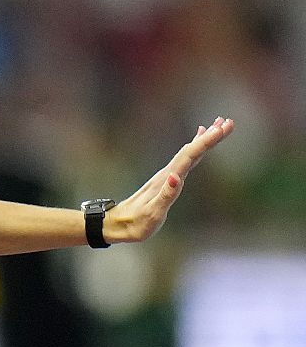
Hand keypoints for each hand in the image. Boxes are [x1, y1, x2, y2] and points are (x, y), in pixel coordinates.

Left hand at [104, 116, 234, 244]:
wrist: (116, 223)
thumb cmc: (136, 223)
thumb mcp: (153, 213)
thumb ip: (165, 195)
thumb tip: (176, 176)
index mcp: (167, 179)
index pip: (190, 156)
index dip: (206, 142)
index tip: (222, 128)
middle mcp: (168, 173)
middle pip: (191, 150)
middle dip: (210, 136)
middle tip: (228, 122)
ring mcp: (167, 176)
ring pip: (189, 152)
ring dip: (204, 139)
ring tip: (219, 124)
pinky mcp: (166, 180)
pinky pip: (184, 159)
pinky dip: (194, 147)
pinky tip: (197, 139)